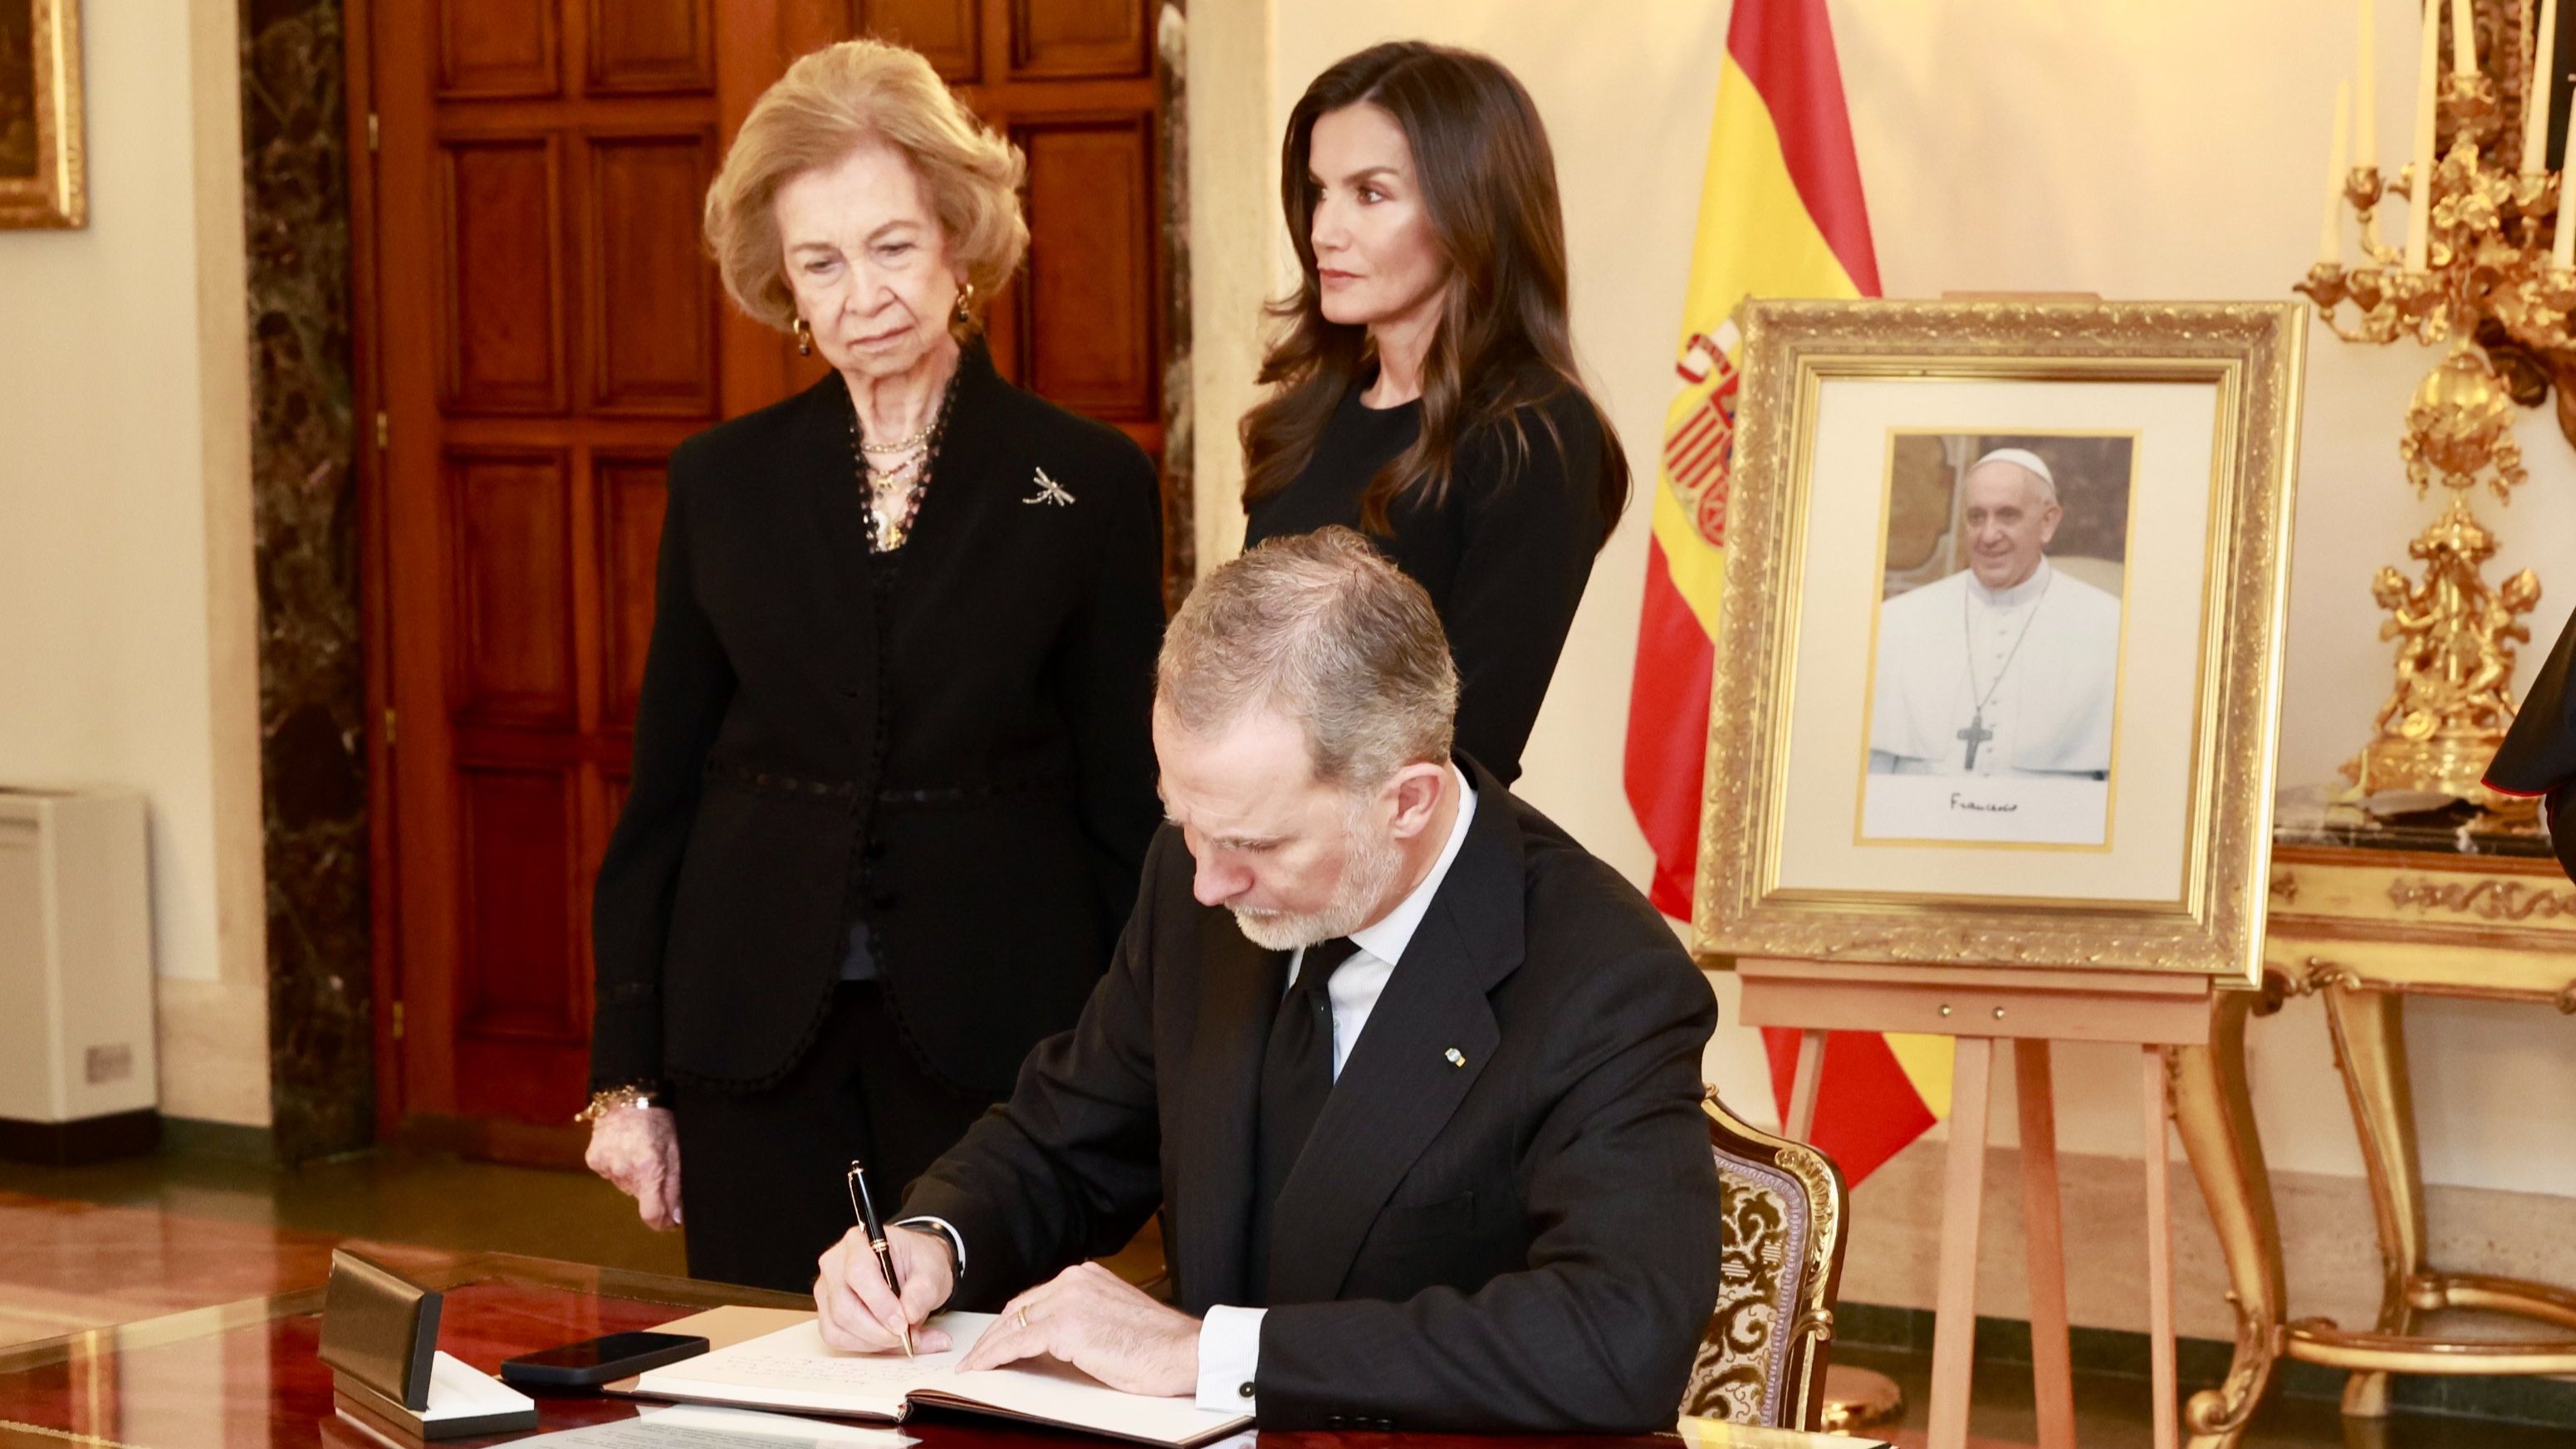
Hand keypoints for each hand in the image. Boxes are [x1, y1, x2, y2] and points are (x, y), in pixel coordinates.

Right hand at [583, 1105, 681, 1230]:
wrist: (628, 1096)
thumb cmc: (659, 1121)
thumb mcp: (677, 1151)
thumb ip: (676, 1186)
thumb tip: (676, 1218)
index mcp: (649, 1169)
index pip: (652, 1214)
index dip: (662, 1222)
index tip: (670, 1221)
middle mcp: (625, 1171)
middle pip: (640, 1197)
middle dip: (651, 1188)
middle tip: (656, 1164)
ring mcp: (607, 1167)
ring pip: (626, 1185)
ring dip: (634, 1177)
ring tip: (639, 1152)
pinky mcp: (594, 1160)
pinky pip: (611, 1174)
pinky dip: (618, 1166)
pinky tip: (624, 1149)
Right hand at [817, 1224, 956, 1352]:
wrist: (912, 1269)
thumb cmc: (917, 1263)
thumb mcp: (932, 1269)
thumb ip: (923, 1290)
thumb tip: (909, 1314)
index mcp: (858, 1242)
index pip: (858, 1273)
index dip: (880, 1303)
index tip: (903, 1323)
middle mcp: (835, 1264)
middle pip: (844, 1307)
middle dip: (878, 1331)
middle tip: (908, 1337)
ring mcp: (827, 1290)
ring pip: (838, 1327)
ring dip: (874, 1342)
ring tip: (906, 1339)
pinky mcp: (827, 1312)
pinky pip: (837, 1338)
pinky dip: (865, 1347)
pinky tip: (888, 1343)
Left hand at [957, 1262, 1198, 1396]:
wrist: (1183, 1351)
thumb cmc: (1158, 1345)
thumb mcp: (1113, 1320)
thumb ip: (1082, 1320)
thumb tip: (1053, 1342)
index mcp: (1088, 1275)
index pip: (1036, 1298)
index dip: (1012, 1321)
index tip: (998, 1338)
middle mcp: (1075, 1279)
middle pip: (1019, 1307)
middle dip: (995, 1333)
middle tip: (979, 1355)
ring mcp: (1068, 1300)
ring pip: (1013, 1324)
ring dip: (989, 1347)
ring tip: (975, 1365)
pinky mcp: (1065, 1326)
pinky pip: (1017, 1342)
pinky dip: (994, 1356)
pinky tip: (983, 1368)